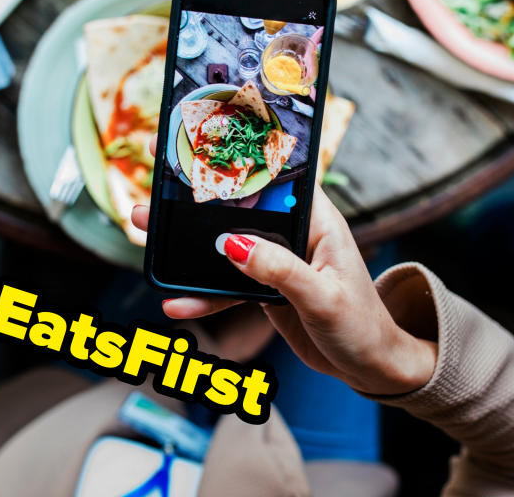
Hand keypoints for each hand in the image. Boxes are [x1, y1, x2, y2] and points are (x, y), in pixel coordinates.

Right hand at [133, 134, 436, 394]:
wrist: (370, 368)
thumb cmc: (362, 326)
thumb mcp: (322, 297)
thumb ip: (279, 270)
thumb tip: (232, 243)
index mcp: (316, 219)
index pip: (273, 176)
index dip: (237, 157)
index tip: (198, 146)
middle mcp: (294, 232)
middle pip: (238, 208)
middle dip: (195, 200)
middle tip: (153, 190)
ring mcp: (276, 259)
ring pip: (223, 245)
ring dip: (186, 246)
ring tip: (143, 235)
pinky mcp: (264, 286)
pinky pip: (226, 285)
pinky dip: (202, 294)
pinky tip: (177, 304)